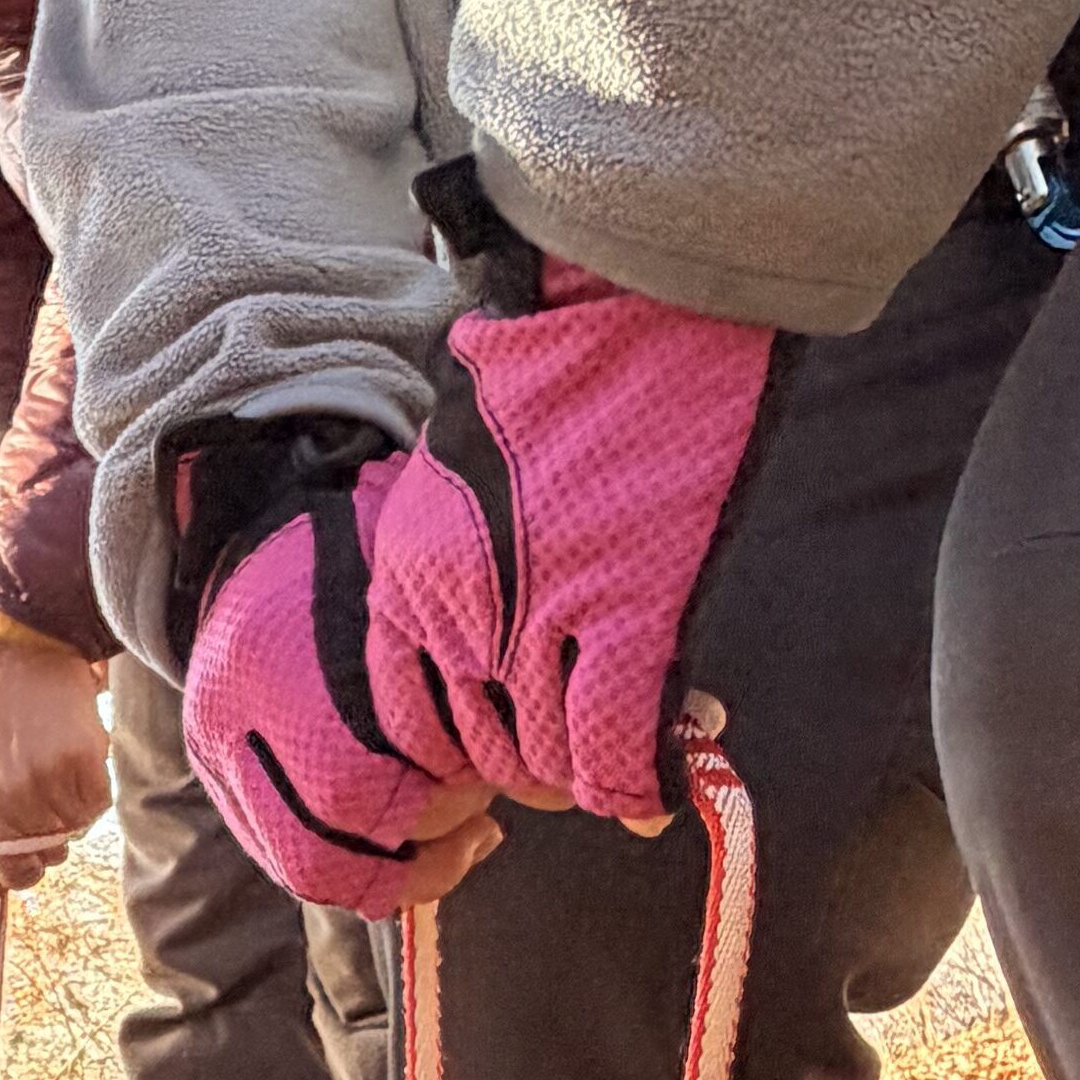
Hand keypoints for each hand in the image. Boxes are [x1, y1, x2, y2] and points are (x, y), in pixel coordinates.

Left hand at [0, 626, 110, 884]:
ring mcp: (46, 780)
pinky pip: (100, 800)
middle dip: (56, 828)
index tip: (42, 856)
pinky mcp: (80, 759)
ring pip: (79, 823)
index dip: (32, 868)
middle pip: (52, 848)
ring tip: (60, 760)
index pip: (13, 872)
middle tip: (52, 789)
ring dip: (76, 800)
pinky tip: (80, 752)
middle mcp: (10, 798)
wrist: (22, 649)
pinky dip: (96, 783)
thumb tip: (16, 855)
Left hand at [176, 252, 780, 909]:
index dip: (476, 746)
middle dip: (546, 772)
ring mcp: (542, 617)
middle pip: (491, 753)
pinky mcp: (631, 612)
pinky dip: (647, 780)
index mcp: (408, 574)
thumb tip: (506, 647)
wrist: (630, 296)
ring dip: (598, 780)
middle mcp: (459, 608)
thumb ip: (470, 569)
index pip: (417, 720)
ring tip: (634, 766)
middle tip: (595, 763)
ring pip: (558, 763)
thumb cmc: (559, 372)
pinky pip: (624, 746)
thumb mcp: (469, 481)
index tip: (524, 742)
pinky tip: (670, 784)